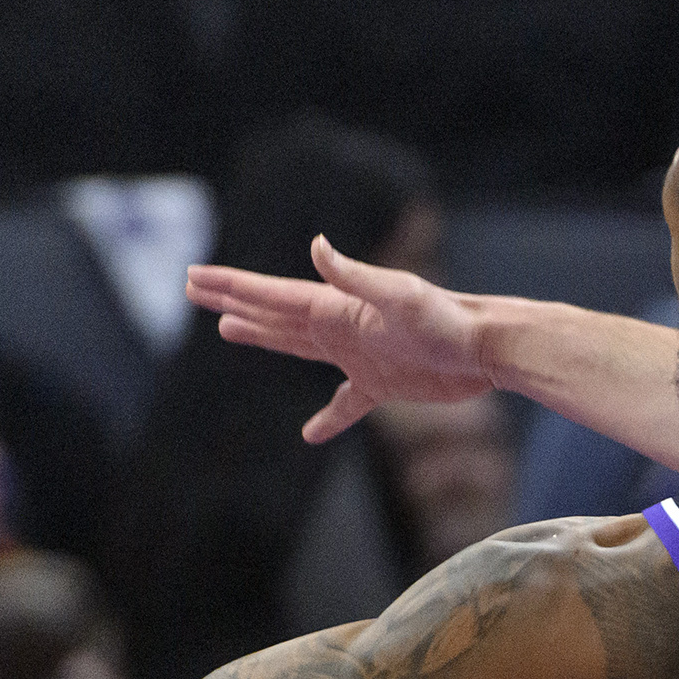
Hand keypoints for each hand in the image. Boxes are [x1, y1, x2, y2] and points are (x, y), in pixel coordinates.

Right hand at [188, 235, 496, 446]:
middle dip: (234, 301)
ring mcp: (358, 355)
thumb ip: (353, 276)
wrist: (484, 348)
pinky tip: (310, 434)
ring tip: (227, 328)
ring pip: (296, 346)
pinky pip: (345, 404)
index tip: (195, 278)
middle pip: (274, 313)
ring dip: (262, 336)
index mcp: (336, 306)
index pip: (273, 295)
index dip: (233, 287)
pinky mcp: (381, 384)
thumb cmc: (446, 320)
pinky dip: (327, 418)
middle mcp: (341, 326)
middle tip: (194, 289)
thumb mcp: (399, 295)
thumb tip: (316, 245)